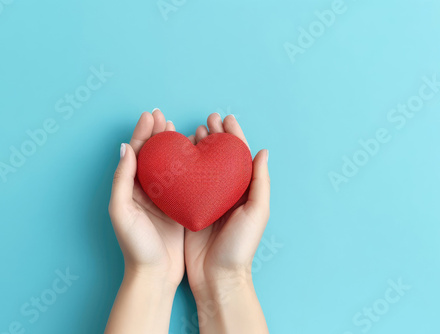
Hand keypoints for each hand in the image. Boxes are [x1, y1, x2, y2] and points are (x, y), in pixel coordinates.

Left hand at [105, 109, 183, 333]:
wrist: (155, 275)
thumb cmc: (136, 247)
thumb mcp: (122, 212)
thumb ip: (122, 179)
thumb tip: (126, 148)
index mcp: (129, 189)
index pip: (135, 153)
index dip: (142, 133)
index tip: (151, 115)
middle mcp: (145, 191)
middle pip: (151, 156)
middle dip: (156, 134)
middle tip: (164, 117)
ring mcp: (162, 199)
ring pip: (168, 165)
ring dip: (172, 147)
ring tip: (179, 129)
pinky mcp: (177, 208)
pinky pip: (182, 181)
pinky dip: (187, 166)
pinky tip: (194, 156)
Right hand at [184, 113, 269, 332]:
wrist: (217, 277)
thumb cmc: (239, 247)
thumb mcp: (256, 213)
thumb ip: (260, 182)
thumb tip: (263, 152)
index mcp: (243, 191)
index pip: (239, 156)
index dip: (233, 136)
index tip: (225, 118)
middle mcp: (225, 192)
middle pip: (219, 157)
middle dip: (215, 136)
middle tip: (206, 119)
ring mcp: (206, 200)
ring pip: (202, 166)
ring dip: (198, 147)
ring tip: (192, 130)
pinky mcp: (189, 209)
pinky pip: (186, 182)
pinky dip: (183, 167)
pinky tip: (177, 156)